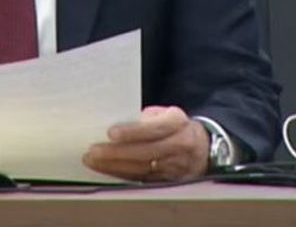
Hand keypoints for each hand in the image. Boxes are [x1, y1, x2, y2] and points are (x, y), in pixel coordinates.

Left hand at [82, 106, 208, 181]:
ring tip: (93, 160)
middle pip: (145, 152)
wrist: (202, 147)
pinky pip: (142, 179)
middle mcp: (180, 145)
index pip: (154, 129)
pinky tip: (105, 170)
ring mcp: (176, 166)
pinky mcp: (169, 181)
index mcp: (178, 123)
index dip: (132, 132)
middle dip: (116, 153)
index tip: (111, 133)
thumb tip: (114, 122)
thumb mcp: (165, 113)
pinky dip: (121, 175)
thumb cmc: (174, 126)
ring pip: (142, 168)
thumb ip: (144, 118)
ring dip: (114, 166)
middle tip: (93, 151)